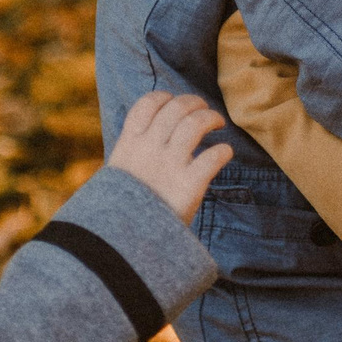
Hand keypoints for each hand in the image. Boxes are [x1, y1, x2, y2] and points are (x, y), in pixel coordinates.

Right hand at [110, 92, 232, 224]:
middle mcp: (149, 149)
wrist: (121, 244)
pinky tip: (224, 153)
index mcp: (128, 144)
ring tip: (218, 123)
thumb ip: (132, 155)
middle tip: (203, 110)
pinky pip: (213, 157)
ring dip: (211, 118)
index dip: (164, 97)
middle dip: (194, 103)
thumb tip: (145, 140)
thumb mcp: (117, 175)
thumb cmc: (121, 210)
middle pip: (176, 108)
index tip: (174, 101)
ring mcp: (169, 165)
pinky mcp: (189, 185)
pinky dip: (223, 151)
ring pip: (195, 124)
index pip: (147, 104)